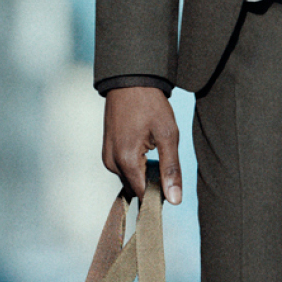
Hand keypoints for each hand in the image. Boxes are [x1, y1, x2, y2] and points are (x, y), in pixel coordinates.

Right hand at [102, 88, 182, 203]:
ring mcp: (107, 156)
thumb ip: (171, 169)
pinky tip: (147, 148)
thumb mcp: (168, 135)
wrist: (130, 81)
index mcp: (126, 160)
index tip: (172, 185)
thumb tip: (174, 200)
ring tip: (156, 151)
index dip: (159, 194)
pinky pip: (123, 168)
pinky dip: (136, 165)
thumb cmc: (150, 105)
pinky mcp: (107, 151)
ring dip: (144, 173)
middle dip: (152, 183)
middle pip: (135, 187)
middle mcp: (111, 162)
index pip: (143, 194)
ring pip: (129, 178)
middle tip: (167, 164)